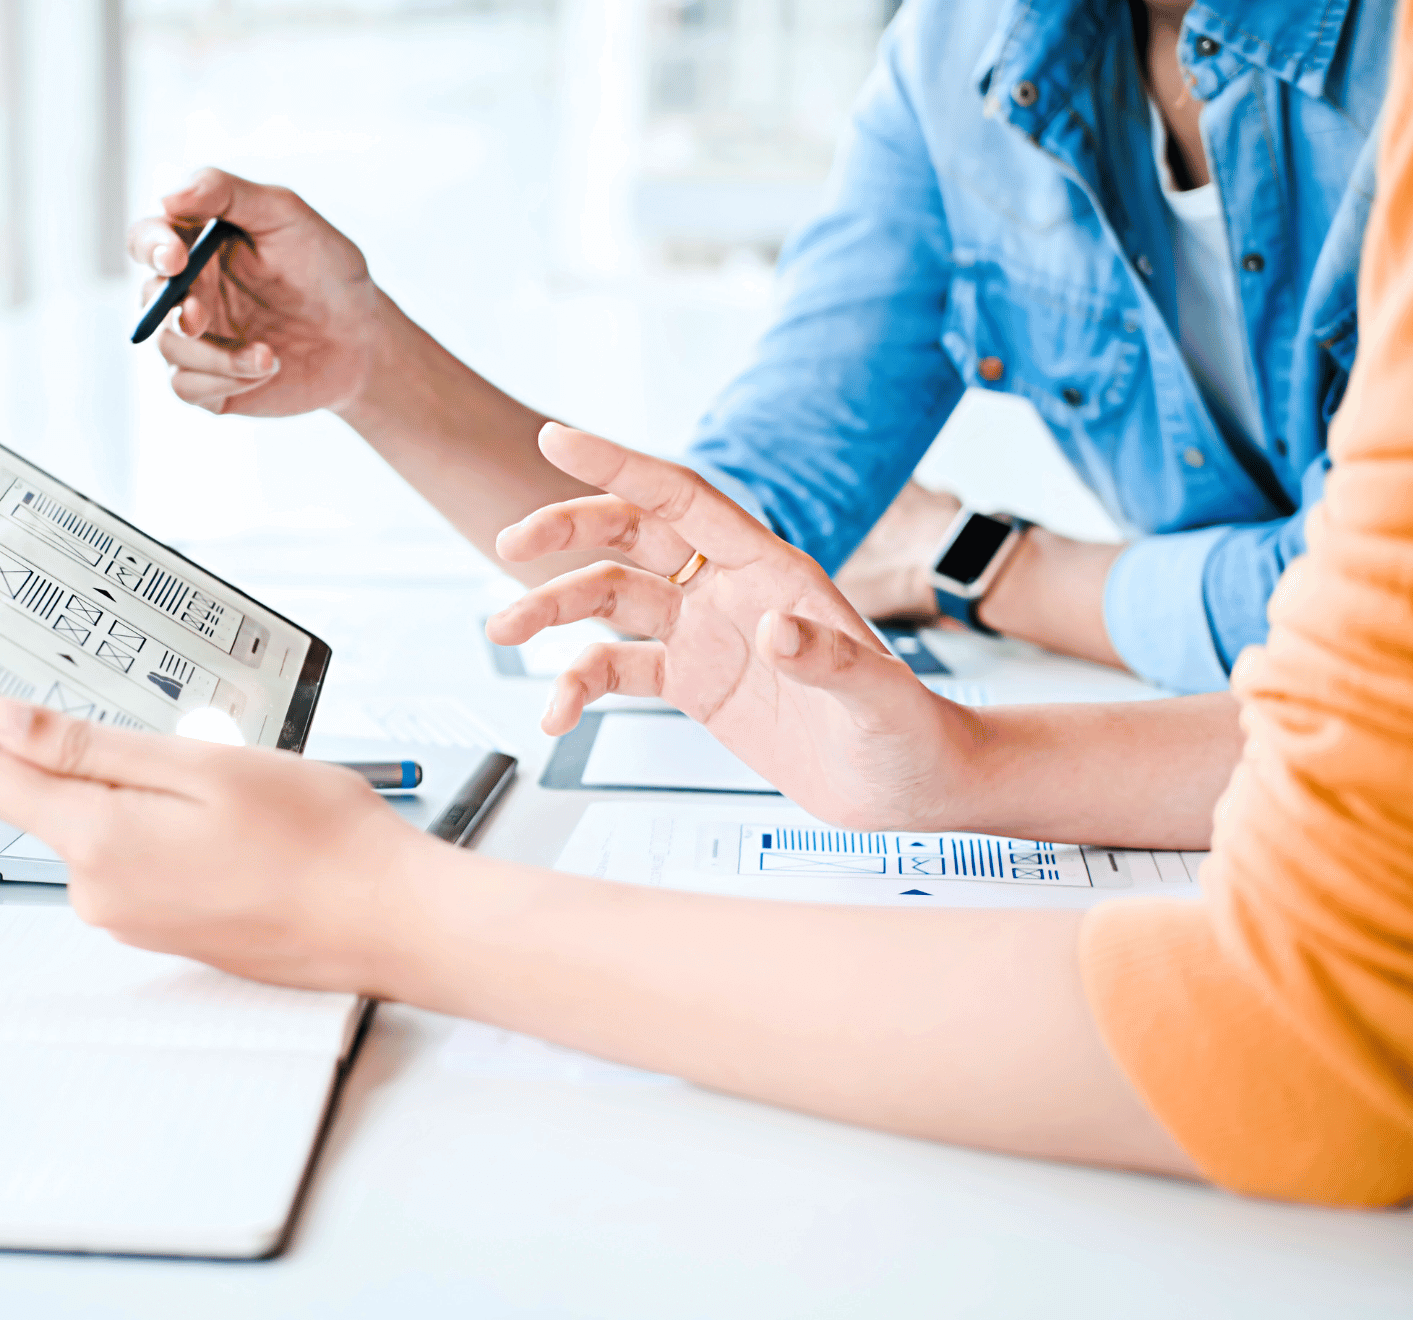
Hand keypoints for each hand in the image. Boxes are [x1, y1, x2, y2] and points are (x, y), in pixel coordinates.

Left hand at [0, 692, 430, 990]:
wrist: (387, 919)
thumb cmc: (318, 840)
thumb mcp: (202, 766)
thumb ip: (92, 747)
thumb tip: (2, 722)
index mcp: (99, 844)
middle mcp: (100, 892)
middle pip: (41, 800)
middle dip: (63, 744)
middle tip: (124, 695)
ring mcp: (132, 917)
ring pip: (94, 827)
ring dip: (125, 783)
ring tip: (207, 759)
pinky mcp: (165, 927)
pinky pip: (133, 858)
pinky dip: (155, 820)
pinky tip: (222, 808)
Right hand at [126, 169, 382, 416]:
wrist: (364, 339)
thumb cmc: (326, 271)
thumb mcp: (287, 215)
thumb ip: (227, 193)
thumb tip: (166, 195)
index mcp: (199, 245)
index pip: (148, 238)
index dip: (151, 244)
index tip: (175, 257)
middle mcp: (190, 291)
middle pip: (148, 296)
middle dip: (171, 307)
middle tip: (200, 317)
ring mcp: (199, 340)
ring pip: (167, 345)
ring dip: (212, 353)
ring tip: (269, 354)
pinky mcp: (211, 383)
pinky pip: (186, 386)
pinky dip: (222, 380)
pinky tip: (266, 368)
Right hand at [486, 426, 990, 830]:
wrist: (910, 787)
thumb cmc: (909, 734)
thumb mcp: (878, 700)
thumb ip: (829, 661)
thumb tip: (774, 631)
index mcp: (772, 569)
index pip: (682, 499)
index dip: (618, 465)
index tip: (556, 439)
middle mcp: (731, 591)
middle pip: (632, 537)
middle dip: (566, 533)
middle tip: (508, 544)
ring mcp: (708, 636)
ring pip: (612, 601)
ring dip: (553, 610)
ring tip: (502, 630)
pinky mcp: (695, 685)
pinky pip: (619, 670)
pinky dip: (577, 686)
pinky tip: (555, 715)